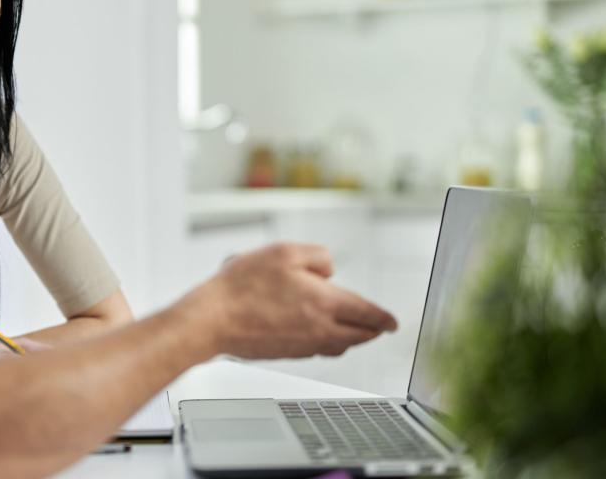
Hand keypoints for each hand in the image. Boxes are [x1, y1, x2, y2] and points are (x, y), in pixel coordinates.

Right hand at [190, 242, 397, 359]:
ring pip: (337, 346)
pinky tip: (315, 333)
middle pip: (358, 337)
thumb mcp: (285, 252)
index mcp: (325, 303)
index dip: (384, 318)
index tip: (393, 322)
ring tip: (351, 331)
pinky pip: (315, 350)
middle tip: (379, 328)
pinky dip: (324, 343)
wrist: (213, 319)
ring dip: (350, 339)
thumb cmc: (243, 287)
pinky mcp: (284, 353)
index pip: (367, 314)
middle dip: (372, 332)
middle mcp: (318, 329)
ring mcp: (301, 345)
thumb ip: (317, 257)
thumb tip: (329, 270)